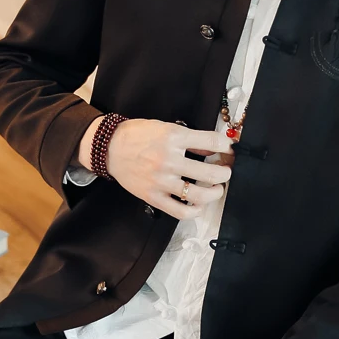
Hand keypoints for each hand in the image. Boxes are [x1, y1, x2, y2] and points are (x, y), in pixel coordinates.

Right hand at [78, 116, 234, 219]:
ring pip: (199, 194)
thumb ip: (190, 138)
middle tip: (226, 172)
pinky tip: (199, 205)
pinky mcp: (153, 197)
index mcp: (174, 137)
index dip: (227, 147)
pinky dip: (195, 211)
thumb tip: (213, 147)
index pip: (212, 143)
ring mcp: (161, 181)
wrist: (109, 148)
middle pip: (211, 172)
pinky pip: (180, 211)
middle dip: (225, 173)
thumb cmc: (137, 136)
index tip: (229, 150)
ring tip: (217, 189)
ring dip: (215, 193)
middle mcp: (169, 159)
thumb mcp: (165, 127)